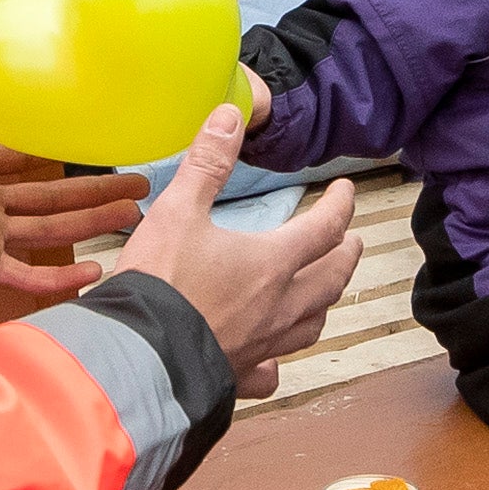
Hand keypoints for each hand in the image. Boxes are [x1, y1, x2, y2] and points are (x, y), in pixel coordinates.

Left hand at [0, 63, 151, 301]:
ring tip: (133, 216)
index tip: (101, 145)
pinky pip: (26, 275)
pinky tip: (96, 273)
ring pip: (52, 231)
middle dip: (96, 192)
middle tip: (139, 185)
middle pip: (54, 196)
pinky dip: (59, 280)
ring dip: (92, 225)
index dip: (63, 152)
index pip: (28, 157)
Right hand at [120, 106, 352, 398]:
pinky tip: (271, 360)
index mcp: (272, 263)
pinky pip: (271, 371)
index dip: (340, 205)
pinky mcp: (239, 374)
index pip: (324, 229)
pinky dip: (277, 362)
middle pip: (331, 278)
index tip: (346, 190)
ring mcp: (263, 344)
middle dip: (345, 254)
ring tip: (324, 291)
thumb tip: (231, 116)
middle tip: (351, 240)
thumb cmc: (159, 282)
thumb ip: (207, 163)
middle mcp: (279, 306)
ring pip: (311, 323)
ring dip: (324, 302)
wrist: (137, 356)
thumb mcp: (178, 210)